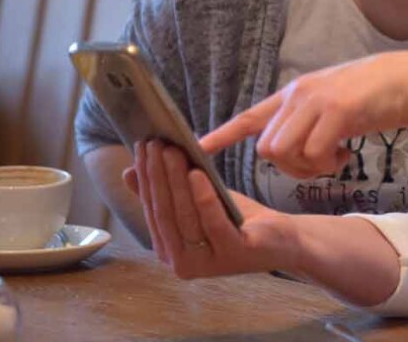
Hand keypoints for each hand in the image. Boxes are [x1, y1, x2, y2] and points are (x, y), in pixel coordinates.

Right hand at [124, 140, 292, 278]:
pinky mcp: (232, 255)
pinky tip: (198, 173)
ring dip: (176, 180)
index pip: (151, 209)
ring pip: (185, 216)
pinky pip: (213, 224)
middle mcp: (181, 263)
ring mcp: (206, 263)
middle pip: (164, 212)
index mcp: (168, 251)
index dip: (145, 176)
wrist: (280, 240)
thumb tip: (128, 171)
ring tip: (173, 151)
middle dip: (157, 175)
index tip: (142, 146)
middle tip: (155, 144)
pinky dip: (204, 198)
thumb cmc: (235, 220)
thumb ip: (164, 192)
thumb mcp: (195, 202)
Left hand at [200, 51, 407, 179]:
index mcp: (295, 94)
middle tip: (320, 165)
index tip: (199, 147)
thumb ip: (308, 122)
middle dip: (290, 168)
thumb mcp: (332, 107)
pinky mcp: (336, 110)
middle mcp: (299, 95)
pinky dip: (327, 164)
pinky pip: (313, 153)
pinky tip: (346, 155)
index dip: (224, 134)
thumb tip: (291, 150)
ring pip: (284, 153)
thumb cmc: (373, 97)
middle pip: (267, 148)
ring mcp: (316, 101)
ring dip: (308, 168)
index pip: (251, 116)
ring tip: (334, 159)